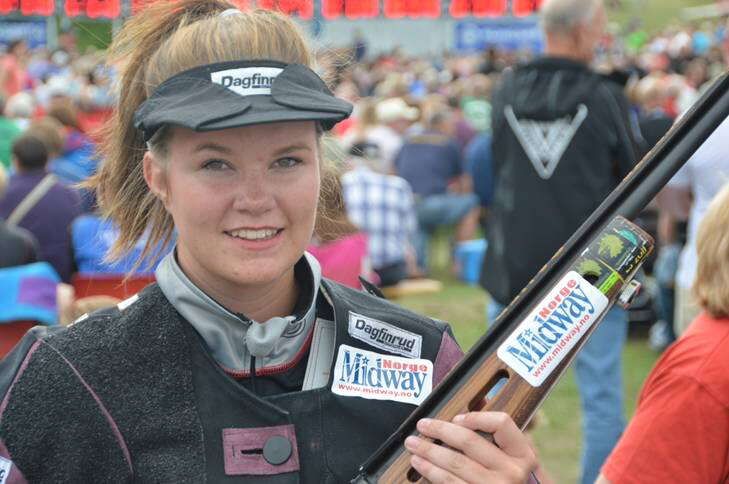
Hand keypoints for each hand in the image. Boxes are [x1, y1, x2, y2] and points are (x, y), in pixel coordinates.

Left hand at [404, 412, 536, 483]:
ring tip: (413, 444)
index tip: (456, 418)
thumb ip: (499, 435)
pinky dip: (431, 472)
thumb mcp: (515, 460)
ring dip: (429, 451)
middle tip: (423, 425)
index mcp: (523, 455)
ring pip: (455, 463)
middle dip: (440, 430)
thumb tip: (480, 399)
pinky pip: (450, 483)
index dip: (476, 417)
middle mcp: (511, 472)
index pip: (501, 423)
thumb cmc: (512, 482)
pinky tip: (421, 464)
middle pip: (469, 441)